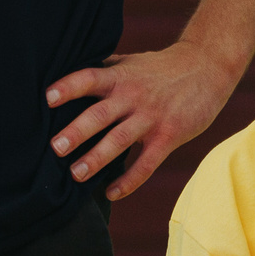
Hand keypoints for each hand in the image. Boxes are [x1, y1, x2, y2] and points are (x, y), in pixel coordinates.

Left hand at [45, 38, 240, 199]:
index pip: (90, 78)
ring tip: (75, 174)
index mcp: (120, 77)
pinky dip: (129, 180)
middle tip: (54, 148)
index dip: (69, 86)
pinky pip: (146, 163)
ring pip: (120, 140)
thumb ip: (104, 71)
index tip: (47, 98)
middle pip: (100, 114)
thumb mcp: (131, 63)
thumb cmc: (161, 67)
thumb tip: (69, 78)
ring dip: (96, 159)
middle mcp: (133, 96)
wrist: (207, 68)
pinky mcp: (169, 135)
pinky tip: (111, 192)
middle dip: (76, 132)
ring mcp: (151, 117)